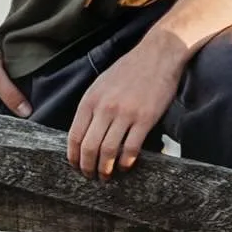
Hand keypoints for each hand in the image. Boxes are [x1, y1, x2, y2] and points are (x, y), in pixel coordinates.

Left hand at [68, 31, 187, 179]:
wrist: (158, 55)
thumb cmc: (129, 69)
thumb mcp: (102, 83)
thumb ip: (92, 106)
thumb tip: (84, 133)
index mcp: (91, 99)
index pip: (75, 136)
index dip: (74, 157)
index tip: (76, 167)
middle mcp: (105, 107)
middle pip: (89, 148)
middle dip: (88, 167)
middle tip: (92, 176)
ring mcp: (125, 113)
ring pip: (108, 151)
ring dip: (106, 169)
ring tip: (107, 176)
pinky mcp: (145, 118)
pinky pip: (131, 148)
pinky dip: (126, 162)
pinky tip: (125, 165)